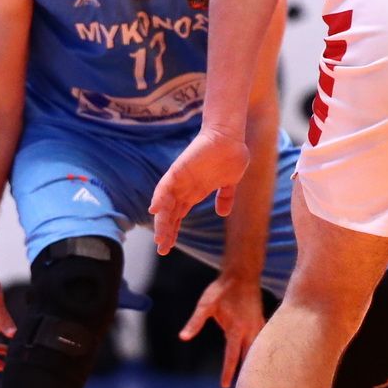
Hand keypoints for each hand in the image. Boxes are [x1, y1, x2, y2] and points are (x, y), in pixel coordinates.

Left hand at [149, 128, 249, 254]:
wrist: (232, 138)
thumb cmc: (231, 156)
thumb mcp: (229, 183)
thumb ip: (225, 197)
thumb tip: (223, 213)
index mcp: (194, 193)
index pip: (178, 216)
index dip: (172, 231)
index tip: (168, 247)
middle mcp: (184, 189)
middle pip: (170, 214)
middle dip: (166, 232)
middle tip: (162, 249)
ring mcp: (180, 180)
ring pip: (165, 204)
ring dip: (162, 220)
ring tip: (159, 238)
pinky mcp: (179, 170)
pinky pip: (165, 185)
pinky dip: (159, 197)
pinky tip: (155, 210)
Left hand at [180, 273, 265, 387]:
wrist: (242, 273)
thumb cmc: (221, 289)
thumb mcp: (205, 305)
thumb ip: (195, 322)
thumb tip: (183, 337)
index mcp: (237, 329)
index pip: (232, 356)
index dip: (229, 372)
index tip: (225, 386)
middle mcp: (251, 329)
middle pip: (250, 357)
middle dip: (247, 373)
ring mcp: (259, 325)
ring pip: (259, 350)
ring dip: (255, 363)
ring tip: (254, 378)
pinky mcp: (262, 320)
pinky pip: (263, 341)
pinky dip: (260, 351)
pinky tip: (260, 358)